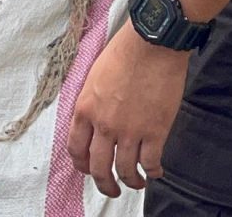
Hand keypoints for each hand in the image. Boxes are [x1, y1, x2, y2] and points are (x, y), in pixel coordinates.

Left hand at [66, 26, 189, 196]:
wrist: (153, 43)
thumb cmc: (124, 51)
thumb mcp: (94, 76)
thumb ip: (91, 103)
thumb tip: (92, 122)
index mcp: (85, 109)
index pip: (76, 149)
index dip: (82, 165)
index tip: (89, 170)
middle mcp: (104, 125)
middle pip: (98, 167)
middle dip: (104, 184)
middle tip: (111, 189)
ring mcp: (130, 130)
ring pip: (125, 170)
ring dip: (131, 182)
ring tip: (136, 183)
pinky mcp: (155, 131)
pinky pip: (151, 162)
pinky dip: (153, 171)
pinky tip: (155, 171)